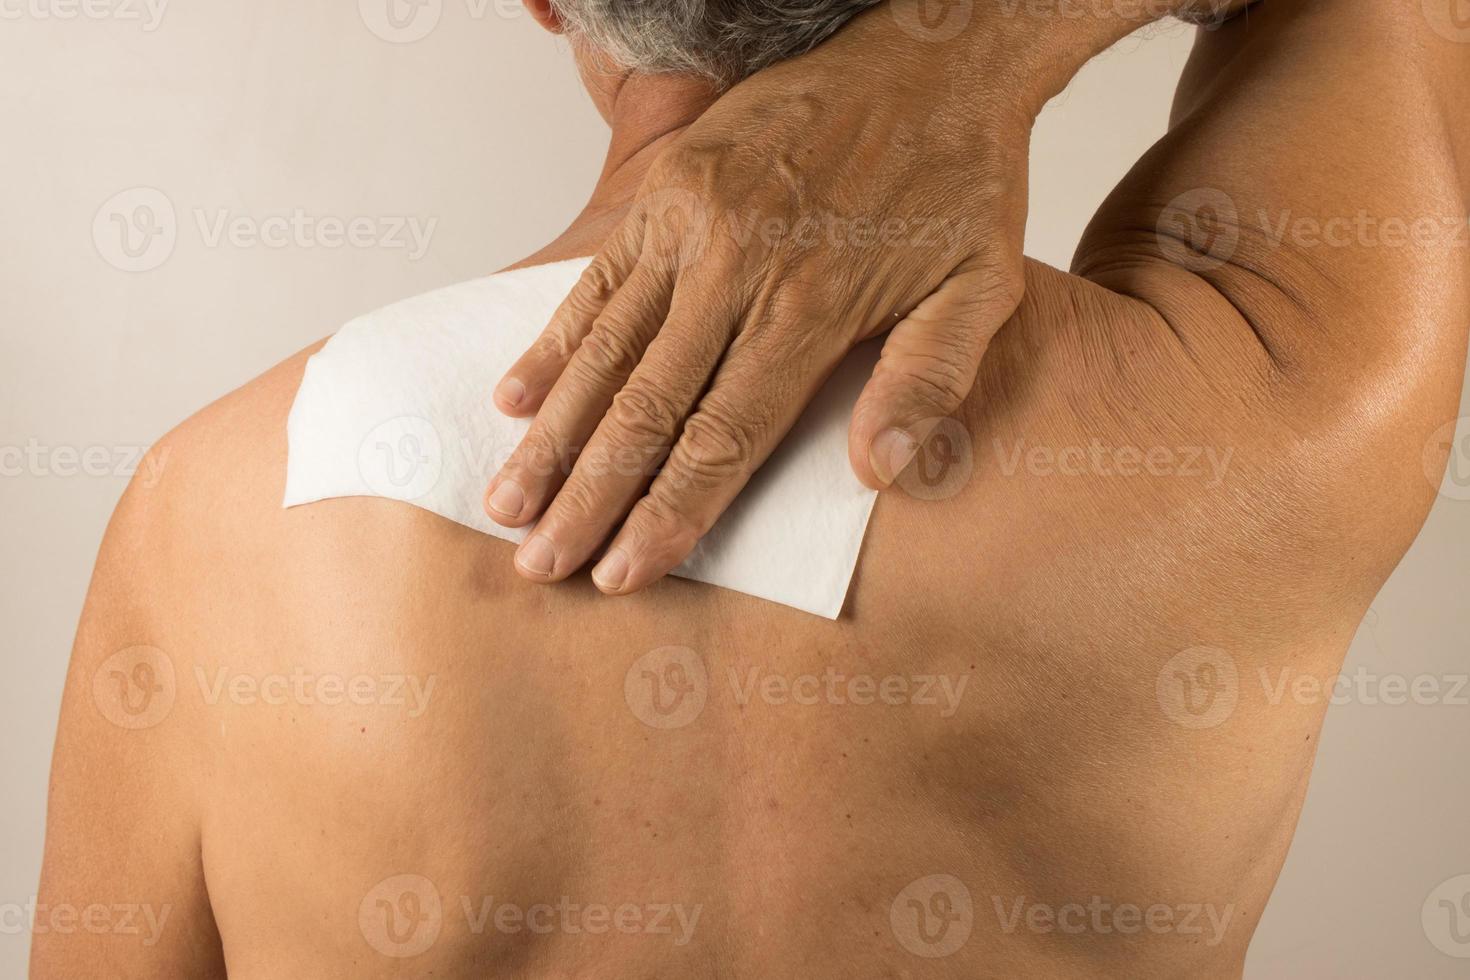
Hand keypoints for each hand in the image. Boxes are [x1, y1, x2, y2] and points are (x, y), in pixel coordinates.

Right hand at [482, 2, 1199, 596]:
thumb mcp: (979, 286)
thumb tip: (873, 473)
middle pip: (647, 408)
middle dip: (589, 497)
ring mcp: (689, 222)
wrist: (930, 54)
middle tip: (539, 565)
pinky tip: (513, 397)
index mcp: (809, 308)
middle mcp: (735, 268)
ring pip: (606, 350)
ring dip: (552, 435)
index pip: (723, 437)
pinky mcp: (667, 185)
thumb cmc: (956, 180)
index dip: (668, 512)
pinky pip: (596, 278)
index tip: (620, 574)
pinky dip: (552, 342)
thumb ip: (926, 380)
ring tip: (506, 502)